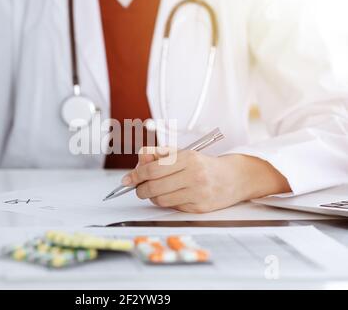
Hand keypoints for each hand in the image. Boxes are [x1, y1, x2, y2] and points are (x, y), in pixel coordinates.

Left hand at [123, 147, 290, 213]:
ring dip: (151, 197)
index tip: (127, 179)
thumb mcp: (182, 153)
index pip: (152, 169)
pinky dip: (165, 202)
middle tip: (138, 187)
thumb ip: (159, 154)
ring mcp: (198, 193)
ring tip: (153, 190)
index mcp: (188, 158)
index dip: (136, 175)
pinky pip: (172, 207)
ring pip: (161, 200)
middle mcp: (194, 176)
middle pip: (154, 186)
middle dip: (140, 189)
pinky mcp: (199, 208)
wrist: (233, 178)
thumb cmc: (203, 165)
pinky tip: (169, 195)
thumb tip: (139, 160)